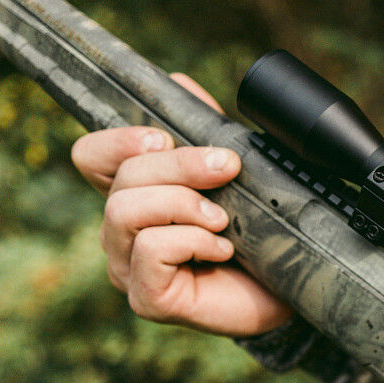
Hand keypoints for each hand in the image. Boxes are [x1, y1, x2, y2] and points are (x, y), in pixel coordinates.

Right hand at [71, 73, 292, 336]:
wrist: (292, 291)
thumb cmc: (259, 237)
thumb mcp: (234, 176)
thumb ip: (205, 134)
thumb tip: (179, 83)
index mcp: (135, 197)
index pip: (91, 157)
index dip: (118, 139)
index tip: (164, 137)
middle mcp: (121, 233)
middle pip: (123, 177)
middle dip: (180, 165)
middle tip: (228, 169)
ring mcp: (129, 268)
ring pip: (127, 210)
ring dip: (184, 204)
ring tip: (222, 220)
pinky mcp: (147, 299)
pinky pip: (151, 249)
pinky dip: (192, 241)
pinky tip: (222, 250)